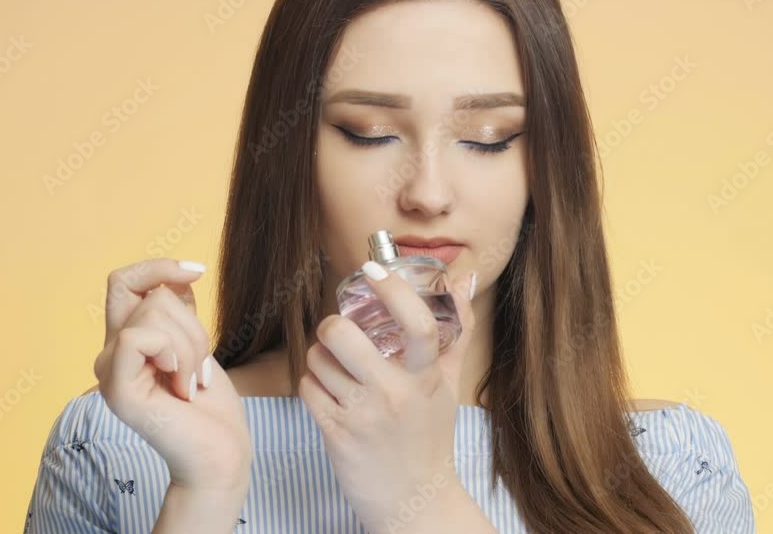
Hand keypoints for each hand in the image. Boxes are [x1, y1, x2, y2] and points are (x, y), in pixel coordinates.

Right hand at [93, 258, 251, 493]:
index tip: (198, 272)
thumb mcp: (194, 342)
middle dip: (192, 323)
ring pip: (155, 313)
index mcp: (125, 340)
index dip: (158, 268)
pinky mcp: (117, 389)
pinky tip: (181, 384)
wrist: (219, 451)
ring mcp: (109, 371)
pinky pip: (138, 337)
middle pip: (151, 294)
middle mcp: (110, 353)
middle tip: (200, 366)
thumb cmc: (209, 403)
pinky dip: (173, 353)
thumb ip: (178, 310)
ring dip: (192, 345)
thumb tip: (178, 274)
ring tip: (192, 381)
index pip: (124, 280)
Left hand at [298, 262, 478, 531]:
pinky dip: (312, 384)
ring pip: (318, 359)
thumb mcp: (448, 385)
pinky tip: (328, 391)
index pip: (417, 323)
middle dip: (332, 325)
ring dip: (319, 357)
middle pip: (343, 334)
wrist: (414, 502)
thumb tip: (465, 279)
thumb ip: (456, 331)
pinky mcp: (336, 434)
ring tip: (334, 367)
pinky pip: (308, 387)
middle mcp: (395, 394)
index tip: (372, 270)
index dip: (392, 289)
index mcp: (426, 378)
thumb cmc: (429, 437)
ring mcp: (362, 415)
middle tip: (338, 330)